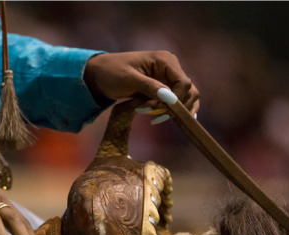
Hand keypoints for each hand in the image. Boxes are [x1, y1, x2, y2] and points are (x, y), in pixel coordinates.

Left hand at [84, 51, 199, 114]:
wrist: (99, 76)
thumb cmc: (111, 73)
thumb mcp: (128, 79)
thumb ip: (150, 87)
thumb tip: (171, 98)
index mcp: (165, 60)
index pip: (184, 83)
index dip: (176, 100)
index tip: (159, 110)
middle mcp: (171, 68)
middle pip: (189, 92)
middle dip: (174, 107)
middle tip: (153, 116)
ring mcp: (168, 78)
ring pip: (185, 99)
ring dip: (171, 111)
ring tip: (151, 117)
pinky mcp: (164, 88)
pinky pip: (175, 102)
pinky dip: (168, 112)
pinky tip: (156, 118)